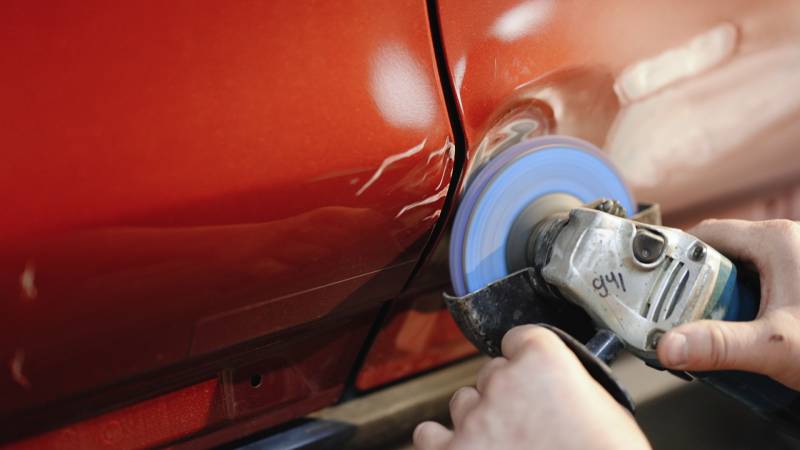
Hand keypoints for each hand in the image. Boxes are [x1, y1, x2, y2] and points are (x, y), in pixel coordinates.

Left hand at [413, 325, 649, 449]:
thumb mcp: (605, 410)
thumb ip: (570, 385)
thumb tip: (559, 389)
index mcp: (543, 362)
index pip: (519, 339)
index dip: (526, 359)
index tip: (529, 372)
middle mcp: (503, 382)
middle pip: (492, 373)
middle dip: (506, 394)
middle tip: (526, 423)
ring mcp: (475, 419)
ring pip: (463, 401)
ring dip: (479, 417)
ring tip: (503, 443)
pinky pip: (429, 436)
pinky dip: (444, 442)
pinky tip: (465, 449)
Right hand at [657, 219, 799, 389]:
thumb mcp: (775, 346)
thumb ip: (719, 345)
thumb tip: (670, 346)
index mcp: (776, 240)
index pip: (707, 234)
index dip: (676, 257)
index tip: (655, 281)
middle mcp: (786, 243)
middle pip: (721, 254)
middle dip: (697, 286)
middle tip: (680, 314)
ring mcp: (796, 263)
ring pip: (740, 272)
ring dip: (720, 300)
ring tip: (710, 327)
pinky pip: (759, 286)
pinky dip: (743, 306)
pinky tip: (742, 332)